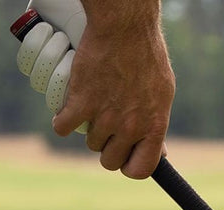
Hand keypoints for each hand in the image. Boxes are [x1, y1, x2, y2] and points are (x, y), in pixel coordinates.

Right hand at [52, 17, 174, 178]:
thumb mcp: (161, 92)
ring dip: (89, 126)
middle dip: (107, 147)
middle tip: (108, 124)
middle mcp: (131, 124)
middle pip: (109, 161)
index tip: (124, 155)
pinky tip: (68, 107)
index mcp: (154, 124)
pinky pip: (63, 128)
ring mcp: (105, 115)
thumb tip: (160, 154)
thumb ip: (156, 125)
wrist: (124, 24)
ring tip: (97, 101)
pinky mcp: (81, 103)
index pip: (141, 169)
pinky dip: (62, 120)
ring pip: (90, 143)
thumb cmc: (144, 55)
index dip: (130, 166)